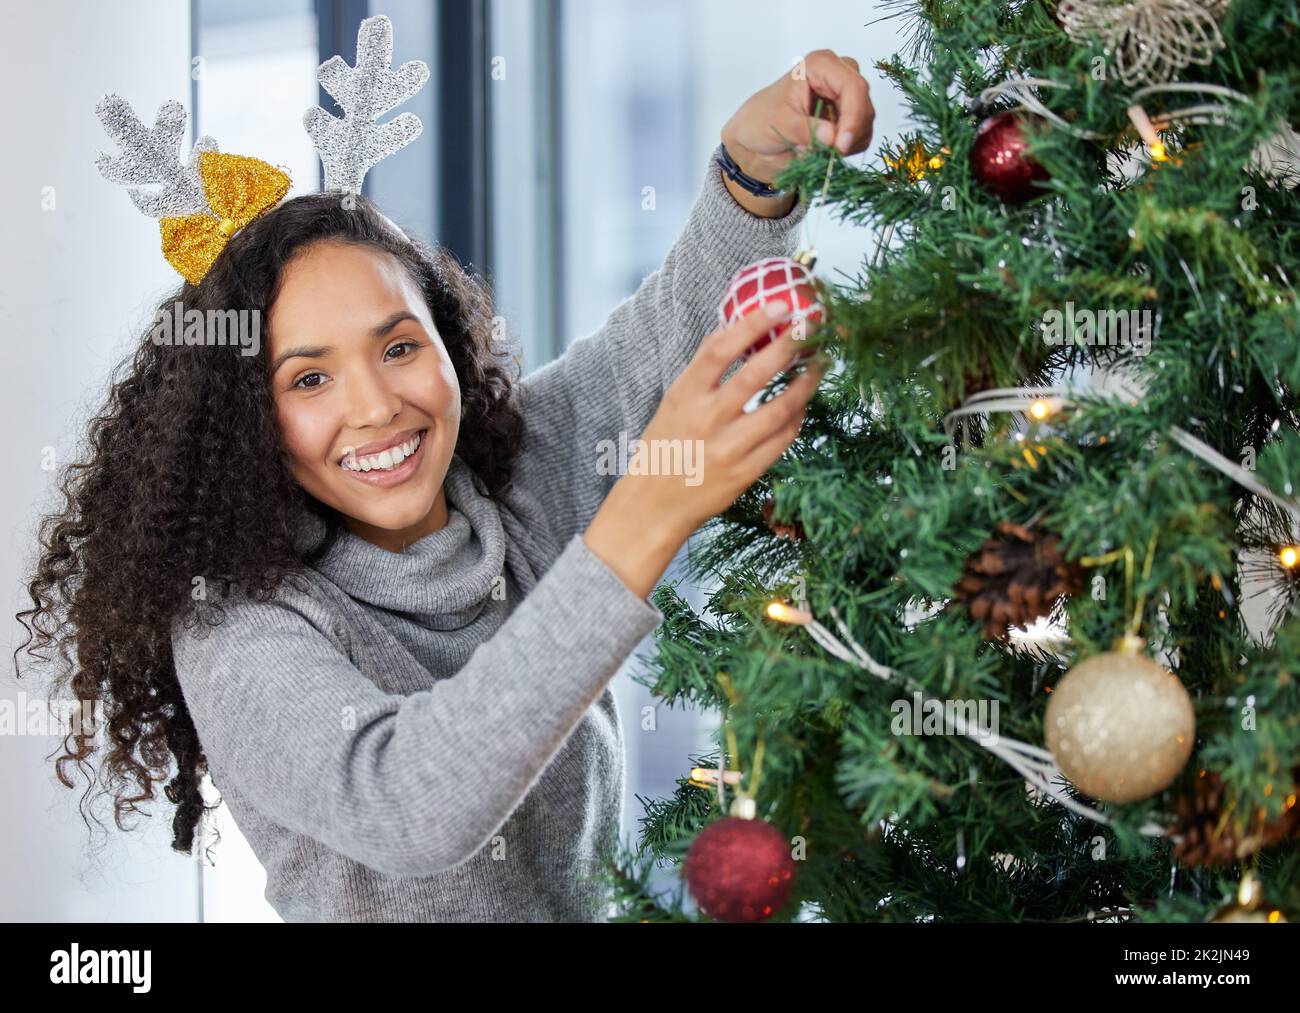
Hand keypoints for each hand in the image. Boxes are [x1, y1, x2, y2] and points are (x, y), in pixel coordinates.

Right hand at [583, 303, 827, 597]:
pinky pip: (782, 440)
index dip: (752, 323)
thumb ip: (704, 372)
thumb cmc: (666, 447)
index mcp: (684, 395)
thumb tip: (740, 331)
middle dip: (789, 346)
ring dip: (805, 384)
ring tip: (819, 365)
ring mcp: (728, 448)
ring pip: (779, 410)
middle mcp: (706, 419)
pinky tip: (803, 405)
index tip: (779, 306)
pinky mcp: (745, 473)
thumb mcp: (674, 403)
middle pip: (755, 375)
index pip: (720, 349)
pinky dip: (797, 418)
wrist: (654, 505)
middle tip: (811, 327)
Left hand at [721, 49, 874, 186]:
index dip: (853, 116)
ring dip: (849, 143)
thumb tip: (832, 137)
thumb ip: (806, 129)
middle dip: (852, 132)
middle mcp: (838, 76)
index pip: (853, 86)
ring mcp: (844, 98)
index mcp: (821, 66)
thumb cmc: (760, 122)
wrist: (755, 140)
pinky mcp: (846, 119)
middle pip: (863, 103)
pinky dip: (848, 149)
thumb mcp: (779, 124)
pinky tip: (827, 152)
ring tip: (820, 151)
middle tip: (832, 153)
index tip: (841, 145)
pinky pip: (861, 136)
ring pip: (866, 121)